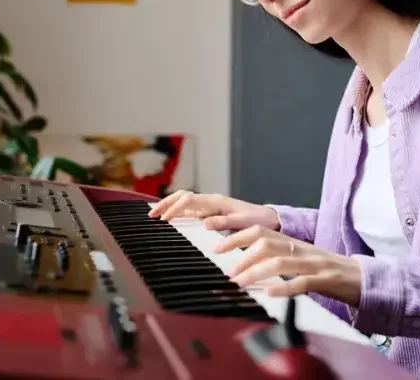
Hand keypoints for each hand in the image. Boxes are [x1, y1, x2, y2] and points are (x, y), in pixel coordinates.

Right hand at [147, 190, 280, 231]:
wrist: (268, 218)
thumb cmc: (257, 220)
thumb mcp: (242, 222)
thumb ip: (224, 222)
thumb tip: (204, 223)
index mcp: (216, 201)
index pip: (189, 200)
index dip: (175, 208)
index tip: (164, 220)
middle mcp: (211, 200)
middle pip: (182, 196)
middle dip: (165, 204)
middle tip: (151, 215)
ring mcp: (210, 205)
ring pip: (184, 201)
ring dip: (169, 206)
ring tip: (155, 216)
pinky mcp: (211, 212)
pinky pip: (191, 209)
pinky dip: (178, 211)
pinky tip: (171, 219)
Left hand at [215, 225, 362, 305]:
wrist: (363, 279)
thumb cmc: (328, 273)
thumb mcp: (300, 262)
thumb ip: (277, 260)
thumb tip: (245, 266)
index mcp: (294, 243)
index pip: (261, 231)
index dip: (237, 236)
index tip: (216, 247)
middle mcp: (302, 249)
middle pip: (267, 242)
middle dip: (242, 255)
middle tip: (227, 271)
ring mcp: (315, 264)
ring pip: (281, 262)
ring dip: (256, 272)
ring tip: (240, 284)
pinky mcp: (327, 280)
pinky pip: (303, 283)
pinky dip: (284, 288)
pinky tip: (270, 294)